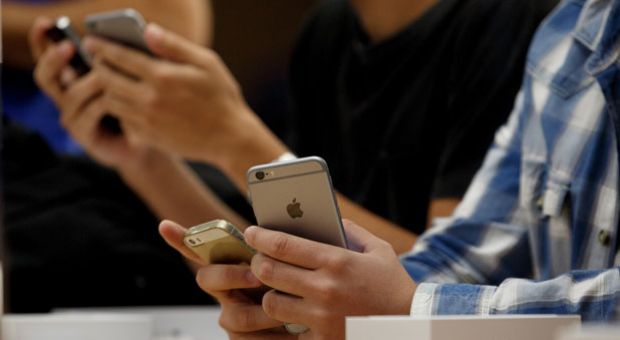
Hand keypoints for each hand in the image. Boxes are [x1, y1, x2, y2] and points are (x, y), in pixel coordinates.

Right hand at [30, 17, 155, 169]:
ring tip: (105, 76)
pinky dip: (102, 104)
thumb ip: (112, 64)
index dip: (42, 41)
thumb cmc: (136, 106)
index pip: (47, 57)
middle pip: (45, 75)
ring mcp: (72, 116)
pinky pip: (88, 115)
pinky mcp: (84, 135)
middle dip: (54, 59)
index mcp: (71, 79)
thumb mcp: (124, 81)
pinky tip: (117, 100)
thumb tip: (107, 45)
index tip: (45, 24)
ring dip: (90, 82)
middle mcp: (66, 97)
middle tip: (69, 47)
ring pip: (71, 94)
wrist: (145, 143)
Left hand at [82, 24, 283, 171]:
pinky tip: (123, 102)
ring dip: (104, 89)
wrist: (230, 138)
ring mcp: (147, 120)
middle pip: (108, 79)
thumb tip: (148, 31)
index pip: (121, 57)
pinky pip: (122, 120)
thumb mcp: (207, 63)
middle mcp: (150, 98)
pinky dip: (118, 109)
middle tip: (95, 61)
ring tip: (106, 81)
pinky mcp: (148, 136)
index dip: (102, 47)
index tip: (91, 41)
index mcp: (163, 76)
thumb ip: (175, 46)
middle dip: (97, 67)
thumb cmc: (222, 97)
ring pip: (110, 101)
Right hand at [159, 220, 295, 338]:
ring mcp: (231, 316)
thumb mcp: (290, 263)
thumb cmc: (300, 285)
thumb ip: (279, 250)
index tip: (165, 226)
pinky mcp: (242, 339)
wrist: (314, 319)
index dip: (182, 239)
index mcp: (232, 266)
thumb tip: (276, 232)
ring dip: (264, 313)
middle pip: (208, 279)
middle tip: (257, 276)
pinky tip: (290, 331)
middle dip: (231, 275)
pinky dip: (273, 337)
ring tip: (288, 312)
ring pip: (235, 316)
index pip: (201, 250)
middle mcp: (225, 292)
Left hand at [244, 220, 416, 339]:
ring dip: (268, 294)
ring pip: (271, 303)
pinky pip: (286, 330)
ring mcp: (321, 317)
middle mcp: (325, 288)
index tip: (250, 232)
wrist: (410, 324)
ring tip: (273, 288)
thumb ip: (350, 230)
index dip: (260, 237)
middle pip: (269, 272)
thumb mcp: (377, 250)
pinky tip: (286, 312)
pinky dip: (282, 321)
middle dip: (257, 263)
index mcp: (337, 261)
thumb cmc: (392, 285)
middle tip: (257, 259)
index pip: (284, 245)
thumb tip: (326, 217)